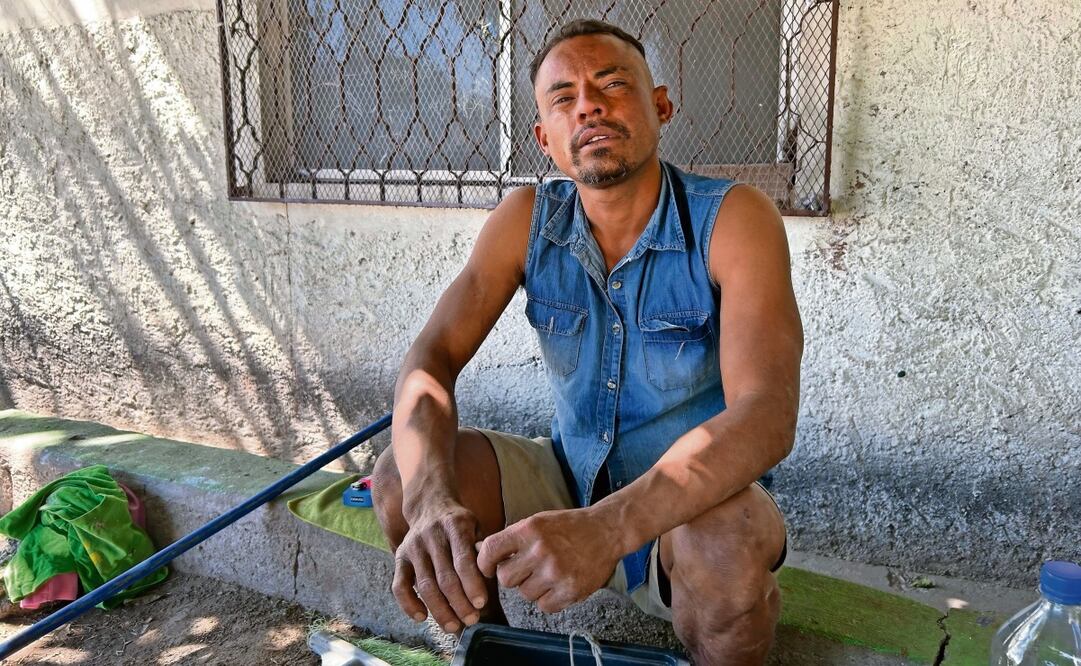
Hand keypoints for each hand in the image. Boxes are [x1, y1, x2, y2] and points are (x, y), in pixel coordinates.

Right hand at [392, 495, 487, 632]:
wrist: (430, 505)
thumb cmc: (460, 525)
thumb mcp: (476, 527)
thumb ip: (482, 549)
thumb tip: (492, 575)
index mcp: (455, 525)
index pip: (463, 560)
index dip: (472, 584)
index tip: (481, 604)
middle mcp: (432, 535)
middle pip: (445, 577)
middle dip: (459, 603)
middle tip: (471, 620)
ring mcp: (414, 547)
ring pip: (425, 585)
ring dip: (440, 610)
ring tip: (453, 626)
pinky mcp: (400, 557)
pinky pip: (399, 585)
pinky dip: (409, 604)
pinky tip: (422, 617)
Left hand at [477, 508, 621, 612]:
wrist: (606, 531)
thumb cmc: (568, 526)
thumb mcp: (538, 522)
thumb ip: (511, 537)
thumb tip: (480, 551)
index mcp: (529, 530)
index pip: (491, 550)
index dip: (484, 563)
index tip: (490, 568)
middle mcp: (540, 551)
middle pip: (506, 579)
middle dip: (512, 577)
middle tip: (527, 570)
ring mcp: (556, 572)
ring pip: (525, 594)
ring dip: (533, 588)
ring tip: (548, 574)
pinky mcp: (570, 590)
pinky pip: (544, 606)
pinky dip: (549, 599)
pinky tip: (559, 584)